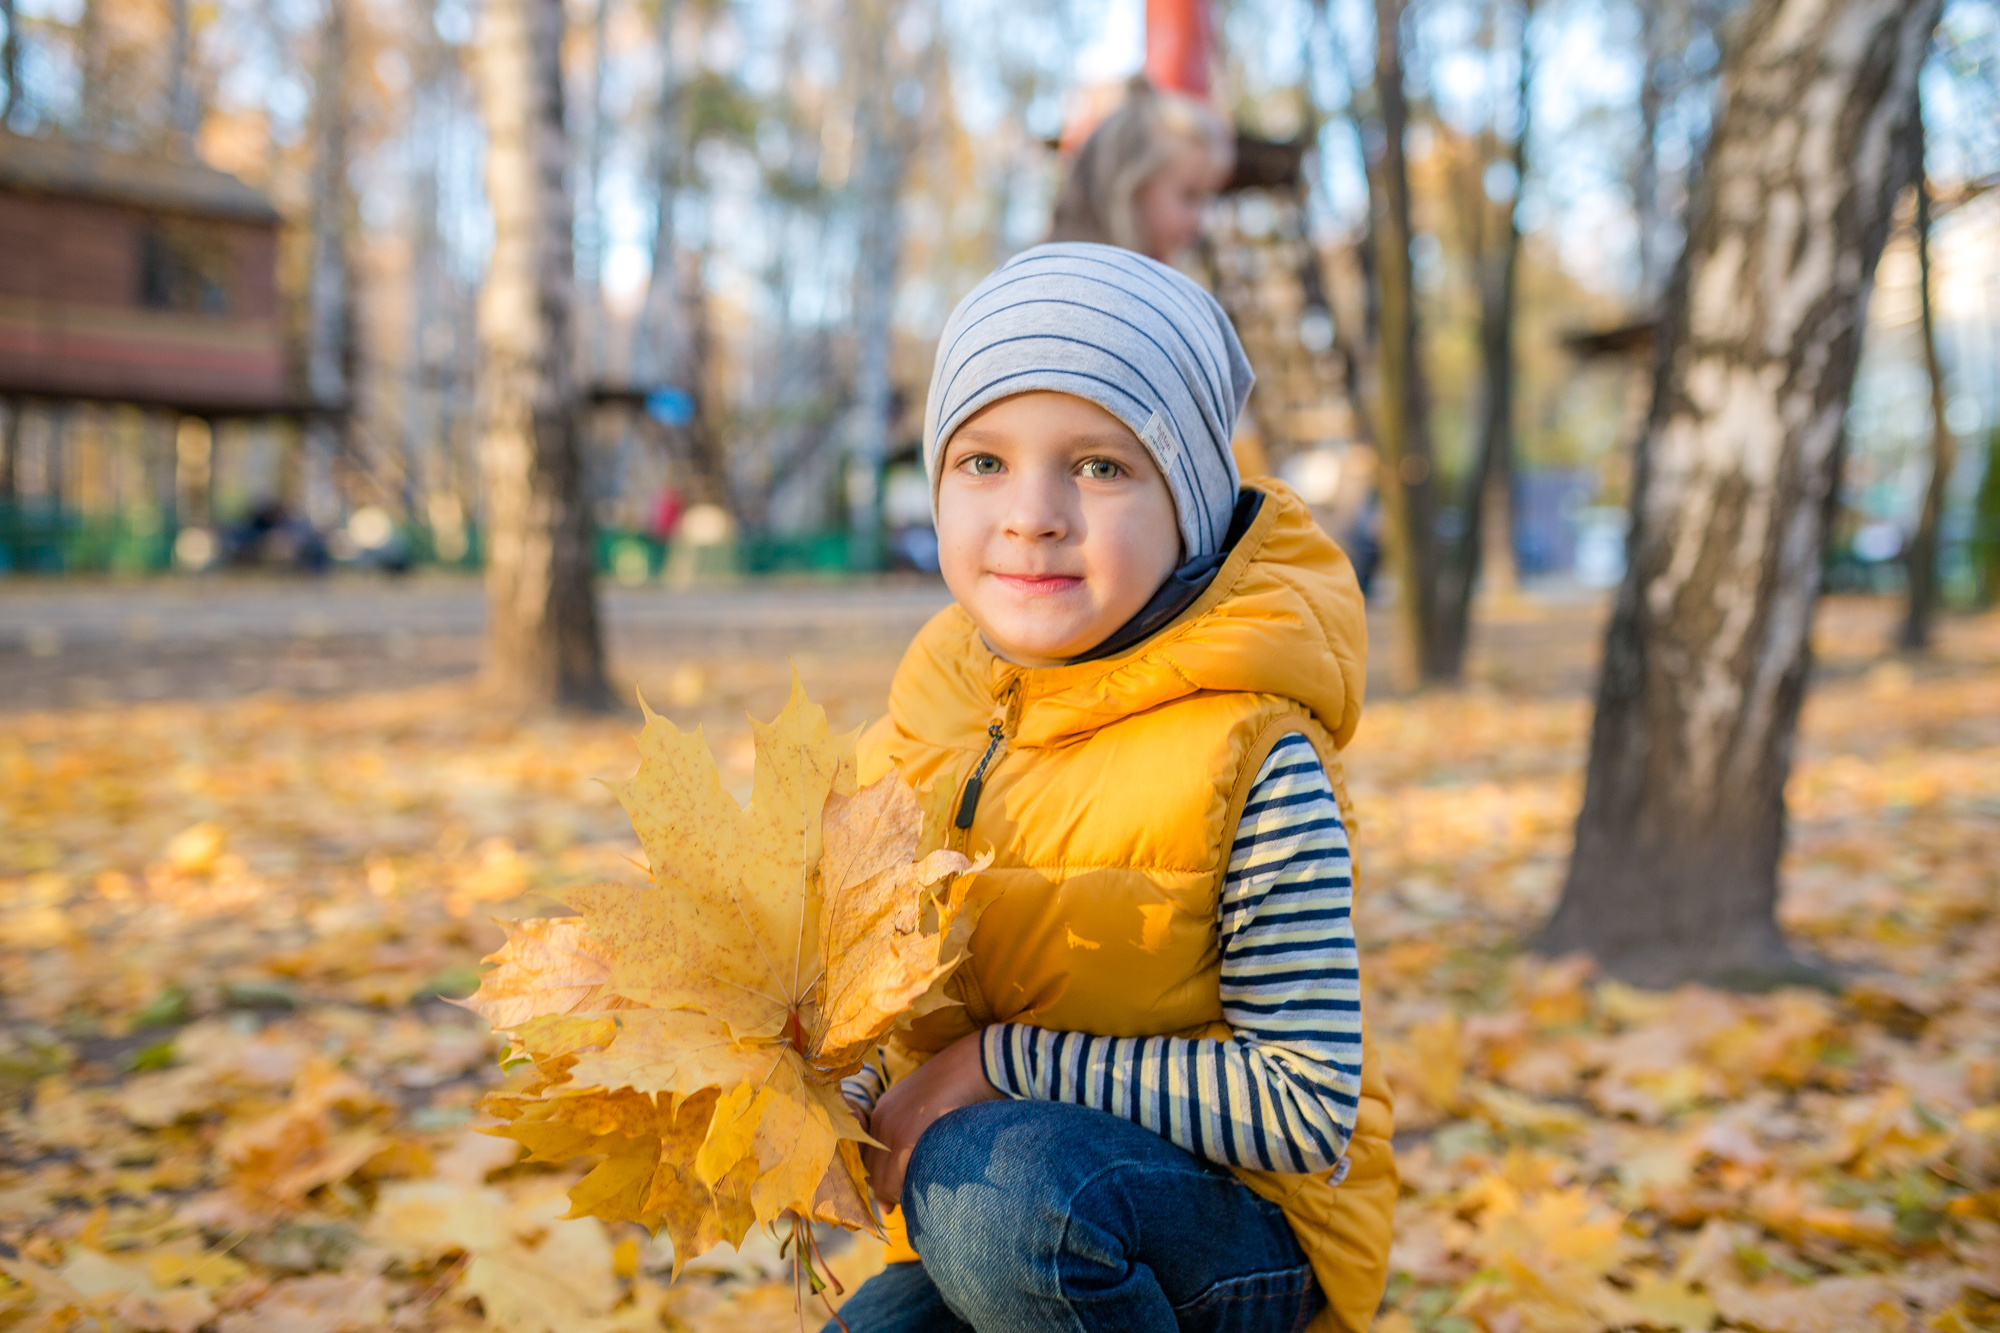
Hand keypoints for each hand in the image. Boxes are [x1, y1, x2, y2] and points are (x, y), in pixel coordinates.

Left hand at [860, 1029, 1004, 1208]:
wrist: (978, 1062)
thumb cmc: (964, 1089)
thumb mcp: (930, 1114)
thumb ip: (910, 1147)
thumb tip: (886, 1204)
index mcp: (882, 1112)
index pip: (868, 1162)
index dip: (884, 1182)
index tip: (899, 1195)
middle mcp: (879, 1120)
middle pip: (872, 1174)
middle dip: (892, 1191)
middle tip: (919, 1197)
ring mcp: (889, 1128)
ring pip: (881, 1182)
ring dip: (902, 1194)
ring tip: (929, 1194)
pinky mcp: (904, 1137)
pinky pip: (896, 1179)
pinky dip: (908, 1191)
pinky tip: (930, 1189)